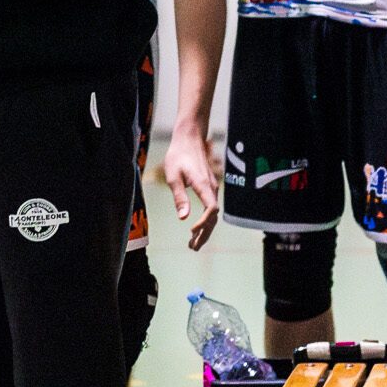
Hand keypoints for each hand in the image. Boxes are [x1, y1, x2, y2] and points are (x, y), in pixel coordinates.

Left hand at [163, 125, 219, 248]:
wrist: (189, 138)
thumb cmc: (178, 155)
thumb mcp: (173, 176)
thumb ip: (179, 197)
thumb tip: (183, 217)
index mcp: (203, 185)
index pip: (211, 210)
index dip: (204, 223)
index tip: (191, 232)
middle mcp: (211, 188)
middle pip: (213, 217)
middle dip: (204, 234)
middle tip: (192, 248)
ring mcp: (211, 188)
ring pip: (212, 214)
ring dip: (204, 230)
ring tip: (193, 244)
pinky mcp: (208, 187)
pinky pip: (210, 208)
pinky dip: (204, 221)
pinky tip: (196, 229)